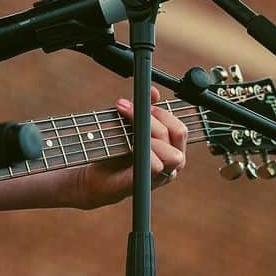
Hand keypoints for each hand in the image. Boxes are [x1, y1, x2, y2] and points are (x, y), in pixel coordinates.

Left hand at [71, 86, 188, 209]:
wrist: (95, 175)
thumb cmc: (115, 150)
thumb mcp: (129, 125)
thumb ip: (143, 110)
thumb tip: (153, 91)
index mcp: (172, 148)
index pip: (179, 127)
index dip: (162, 112)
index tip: (141, 103)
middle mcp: (172, 163)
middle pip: (178, 134)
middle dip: (154, 119)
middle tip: (130, 111)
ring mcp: (162, 175)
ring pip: (172, 153)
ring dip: (149, 135)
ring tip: (128, 131)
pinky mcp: (146, 184)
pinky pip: (156, 166)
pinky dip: (144, 153)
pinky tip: (130, 147)